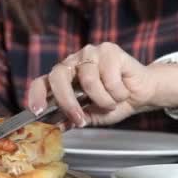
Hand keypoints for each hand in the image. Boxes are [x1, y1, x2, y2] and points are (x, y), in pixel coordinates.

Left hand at [27, 42, 156, 128]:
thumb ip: (73, 119)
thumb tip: (56, 127)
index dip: (36, 96)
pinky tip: (122, 91)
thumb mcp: (90, 116)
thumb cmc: (112, 102)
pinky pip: (109, 77)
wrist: (141, 93)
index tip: (37, 111)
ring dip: (103, 100)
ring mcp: (88, 53)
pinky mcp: (108, 50)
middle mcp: (71, 62)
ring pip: (88, 81)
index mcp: (61, 77)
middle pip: (58, 77)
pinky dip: (117, 92)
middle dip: (68, 102)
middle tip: (79, 120)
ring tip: (112, 102)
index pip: (41, 82)